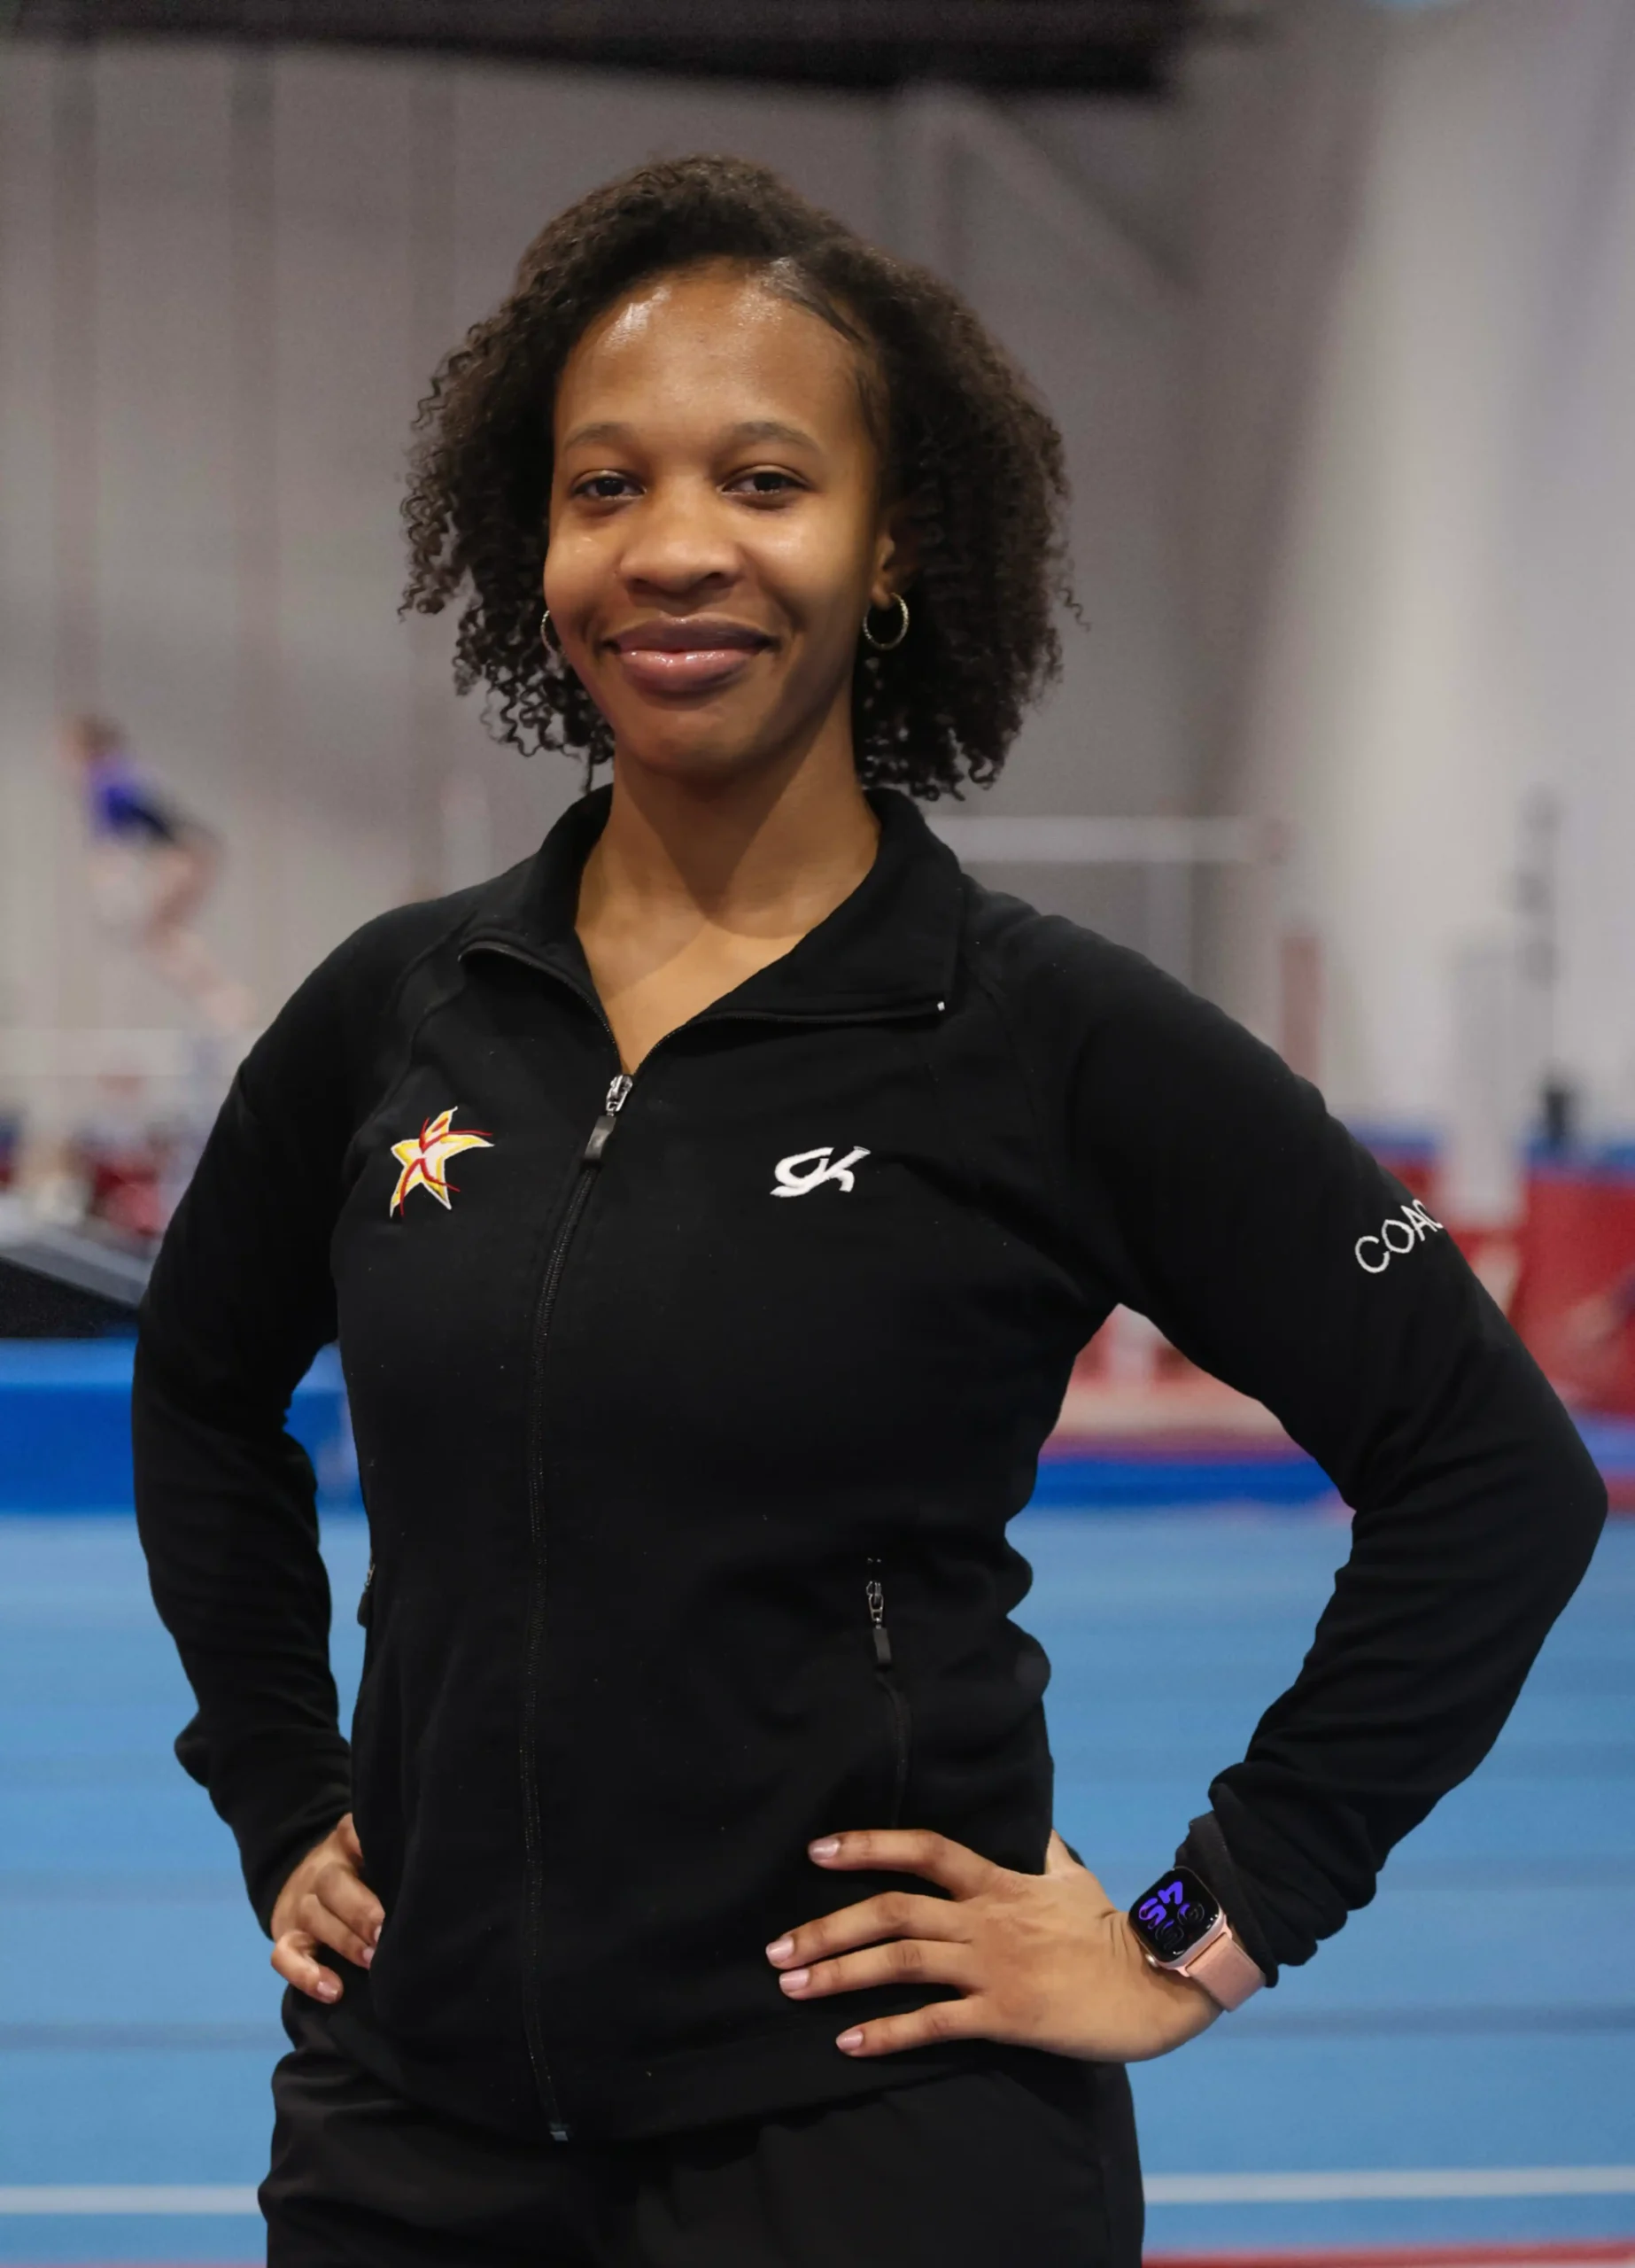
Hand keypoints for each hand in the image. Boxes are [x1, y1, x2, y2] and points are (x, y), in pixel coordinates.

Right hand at [269, 1813, 382, 2003]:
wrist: (301, 1884)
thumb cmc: (356, 1873)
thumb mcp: (371, 1855)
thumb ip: (392, 1858)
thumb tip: (435, 1876)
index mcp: (344, 1844)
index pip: (351, 1833)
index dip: (366, 1844)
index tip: (398, 1863)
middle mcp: (319, 1871)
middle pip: (333, 1884)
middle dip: (362, 1912)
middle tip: (387, 1934)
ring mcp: (299, 1905)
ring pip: (314, 1918)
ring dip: (346, 1943)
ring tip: (373, 1962)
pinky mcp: (285, 1937)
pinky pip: (285, 1956)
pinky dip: (306, 1975)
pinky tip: (333, 1991)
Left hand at [766, 1827, 1220, 2062]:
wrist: (1155, 1982)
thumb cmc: (1111, 1929)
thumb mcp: (1073, 1876)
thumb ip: (1045, 1850)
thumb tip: (1037, 1824)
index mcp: (997, 1882)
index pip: (923, 1850)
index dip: (868, 1846)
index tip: (817, 1851)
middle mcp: (985, 1918)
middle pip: (892, 1910)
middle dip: (827, 1927)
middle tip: (776, 1948)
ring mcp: (993, 1966)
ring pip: (901, 1961)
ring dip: (840, 1972)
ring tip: (791, 1986)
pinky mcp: (1005, 2014)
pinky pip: (935, 2023)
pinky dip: (887, 2032)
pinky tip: (848, 2042)